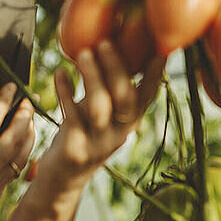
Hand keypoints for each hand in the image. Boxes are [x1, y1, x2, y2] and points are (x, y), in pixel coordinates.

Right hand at [0, 80, 34, 220]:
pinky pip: (11, 175)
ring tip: (29, 120)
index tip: (11, 86)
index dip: (4, 99)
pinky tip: (15, 147)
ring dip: (27, 137)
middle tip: (29, 100)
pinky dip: (16, 158)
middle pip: (15, 138)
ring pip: (20, 158)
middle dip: (25, 115)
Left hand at [40, 40, 164, 185]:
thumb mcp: (100, 111)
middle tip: (105, 43)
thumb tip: (109, 42)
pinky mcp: (75, 150)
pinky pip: (71, 117)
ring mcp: (97, 144)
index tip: (160, 48)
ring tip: (83, 53)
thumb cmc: (82, 132)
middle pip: (125, 99)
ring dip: (92, 78)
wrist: (62, 178)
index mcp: (129, 121)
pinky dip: (65, 92)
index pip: (148, 96)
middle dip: (116, 69)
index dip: (155, 73)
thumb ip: (107, 86)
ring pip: (100, 107)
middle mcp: (119, 133)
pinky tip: (60, 73)